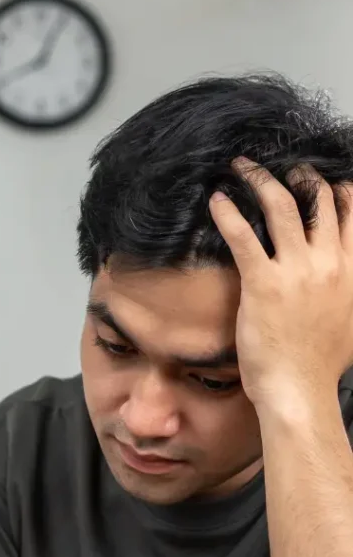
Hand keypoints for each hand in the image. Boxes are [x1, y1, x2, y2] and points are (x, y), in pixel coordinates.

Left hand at [209, 158, 352, 413]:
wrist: (299, 389)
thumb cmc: (319, 363)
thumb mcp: (350, 319)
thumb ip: (348, 290)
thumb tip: (342, 283)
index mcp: (352, 270)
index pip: (351, 214)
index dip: (335, 190)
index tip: (318, 179)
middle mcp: (329, 262)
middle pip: (318, 201)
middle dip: (297, 176)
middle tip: (274, 168)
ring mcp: (296, 270)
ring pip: (281, 207)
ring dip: (259, 180)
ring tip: (241, 167)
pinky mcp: (262, 282)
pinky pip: (243, 236)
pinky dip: (228, 213)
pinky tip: (217, 200)